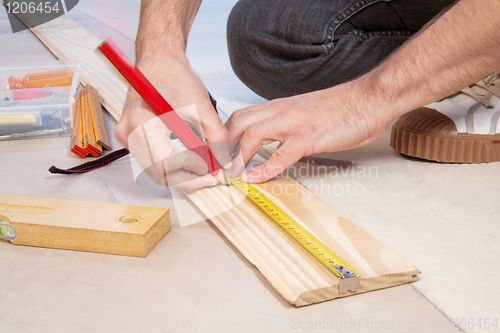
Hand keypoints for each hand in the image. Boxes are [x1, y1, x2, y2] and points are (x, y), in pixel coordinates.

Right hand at [115, 58, 229, 188]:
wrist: (160, 63)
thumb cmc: (175, 77)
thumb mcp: (202, 106)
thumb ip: (216, 137)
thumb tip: (223, 162)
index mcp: (141, 123)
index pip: (165, 163)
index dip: (191, 171)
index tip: (212, 169)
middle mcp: (128, 133)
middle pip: (159, 173)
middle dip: (188, 178)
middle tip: (211, 177)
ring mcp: (128, 137)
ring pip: (156, 171)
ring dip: (182, 174)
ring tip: (205, 168)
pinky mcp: (134, 139)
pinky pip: (154, 162)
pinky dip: (175, 166)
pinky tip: (193, 160)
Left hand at [225, 81, 390, 182]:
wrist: (369, 98)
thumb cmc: (341, 107)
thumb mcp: (305, 112)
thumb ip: (286, 122)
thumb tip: (271, 140)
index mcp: (280, 107)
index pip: (241, 116)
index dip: (225, 137)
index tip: (221, 156)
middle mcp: (282, 111)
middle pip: (238, 122)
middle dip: (223, 146)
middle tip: (219, 167)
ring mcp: (295, 122)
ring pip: (253, 134)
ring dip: (237, 156)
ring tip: (232, 174)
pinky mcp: (310, 136)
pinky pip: (282, 154)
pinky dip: (265, 169)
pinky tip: (256, 179)